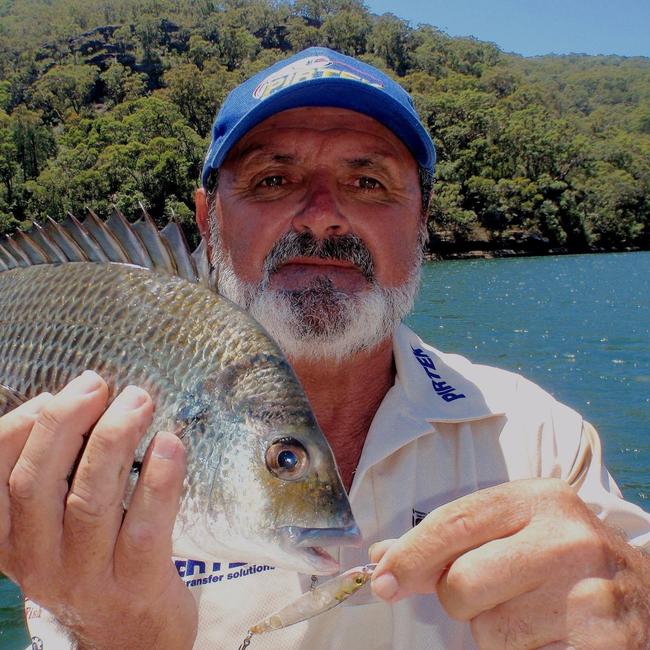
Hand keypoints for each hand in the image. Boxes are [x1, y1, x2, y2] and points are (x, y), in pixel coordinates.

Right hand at [0, 371, 196, 648]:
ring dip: (113, 440)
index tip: (55, 392)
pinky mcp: (136, 585)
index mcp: (11, 540)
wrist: (131, 639)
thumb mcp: (58, 525)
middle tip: (98, 384)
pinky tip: (170, 443)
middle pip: (37, 482)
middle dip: (66, 422)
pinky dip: (158, 480)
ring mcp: (86, 577)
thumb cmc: (96, 561)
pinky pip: (144, 526)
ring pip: (90, 499)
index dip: (20, 427)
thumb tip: (71, 404)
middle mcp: (39, 560)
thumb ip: (58, 475)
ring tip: (138, 401)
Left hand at [370, 479, 649, 648]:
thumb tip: (382, 558)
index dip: (410, 556)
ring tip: (533, 613)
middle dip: (461, 599)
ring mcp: (591, 595)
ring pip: (490, 633)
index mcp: (537, 499)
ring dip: (497, 633)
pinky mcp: (606, 645)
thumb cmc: (560, 558)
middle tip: (495, 592)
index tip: (382, 581)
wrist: (642, 591)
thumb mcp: (512, 529)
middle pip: (463, 584)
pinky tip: (551, 636)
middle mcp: (567, 539)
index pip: (454, 523)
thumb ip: (449, 539)